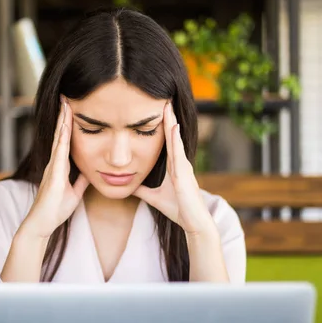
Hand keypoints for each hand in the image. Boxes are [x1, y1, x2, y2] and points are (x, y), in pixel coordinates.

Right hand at [22, 99, 89, 238]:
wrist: (42, 224)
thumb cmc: (56, 210)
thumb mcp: (75, 192)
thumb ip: (81, 181)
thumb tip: (91, 172)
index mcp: (61, 166)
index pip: (66, 140)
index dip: (69, 125)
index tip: (72, 108)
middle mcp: (55, 163)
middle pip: (61, 135)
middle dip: (64, 116)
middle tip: (66, 97)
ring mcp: (53, 167)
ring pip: (59, 140)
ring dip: (62, 122)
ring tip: (65, 104)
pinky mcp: (54, 175)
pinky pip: (59, 153)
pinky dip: (62, 139)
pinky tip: (65, 127)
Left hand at [133, 102, 216, 236]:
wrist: (193, 223)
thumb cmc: (178, 210)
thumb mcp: (154, 197)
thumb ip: (142, 191)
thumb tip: (128, 186)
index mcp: (175, 167)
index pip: (167, 142)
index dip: (163, 126)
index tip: (158, 110)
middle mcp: (181, 163)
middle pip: (173, 136)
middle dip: (169, 118)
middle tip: (164, 99)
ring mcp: (184, 167)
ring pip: (176, 140)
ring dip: (172, 123)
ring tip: (167, 106)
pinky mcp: (184, 174)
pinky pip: (178, 153)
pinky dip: (175, 139)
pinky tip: (172, 127)